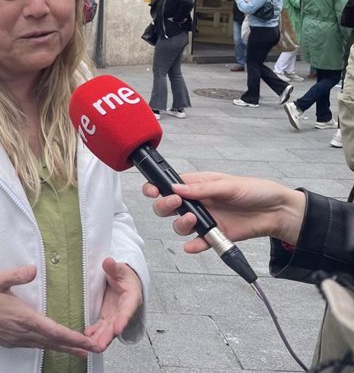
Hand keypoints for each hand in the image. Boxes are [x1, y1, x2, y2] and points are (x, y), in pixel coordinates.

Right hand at [0, 265, 97, 356]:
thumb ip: (17, 275)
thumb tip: (33, 269)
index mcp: (22, 317)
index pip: (53, 331)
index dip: (72, 338)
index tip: (88, 342)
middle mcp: (20, 332)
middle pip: (52, 342)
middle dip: (74, 346)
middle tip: (93, 348)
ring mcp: (14, 338)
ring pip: (44, 345)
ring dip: (63, 347)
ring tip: (79, 350)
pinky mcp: (9, 340)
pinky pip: (33, 345)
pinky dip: (48, 345)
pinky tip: (53, 344)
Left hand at [85, 259, 142, 351]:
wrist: (124, 280)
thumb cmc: (124, 275)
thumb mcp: (120, 269)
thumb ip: (114, 268)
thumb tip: (108, 261)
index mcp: (131, 299)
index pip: (127, 310)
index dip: (122, 320)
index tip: (117, 328)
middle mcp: (123, 311)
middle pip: (116, 325)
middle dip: (107, 336)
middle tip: (99, 345)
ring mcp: (114, 315)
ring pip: (107, 330)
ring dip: (99, 339)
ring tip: (90, 346)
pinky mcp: (106, 317)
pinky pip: (100, 327)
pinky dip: (94, 333)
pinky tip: (86, 337)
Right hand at [142, 172, 305, 251]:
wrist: (277, 212)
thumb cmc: (256, 191)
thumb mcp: (228, 185)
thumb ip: (202, 188)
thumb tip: (176, 188)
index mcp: (198, 184)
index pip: (170, 185)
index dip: (157, 188)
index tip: (153, 191)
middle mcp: (198, 202)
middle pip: (168, 207)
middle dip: (164, 206)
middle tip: (175, 204)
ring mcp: (205, 220)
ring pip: (180, 226)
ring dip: (181, 225)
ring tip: (194, 221)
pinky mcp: (214, 235)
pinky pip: (198, 243)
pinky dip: (193, 246)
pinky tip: (193, 245)